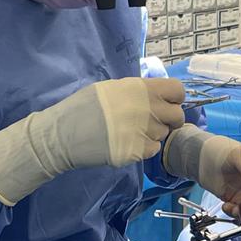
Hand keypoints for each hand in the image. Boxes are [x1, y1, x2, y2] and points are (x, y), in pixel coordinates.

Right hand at [0, 78, 185, 204]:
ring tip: (130, 132)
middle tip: (152, 122)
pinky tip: (126, 143)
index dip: (175, 98)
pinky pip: (152, 149)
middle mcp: (148, 108)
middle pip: (177, 116)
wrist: (63, 135)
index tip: (166, 103)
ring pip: (164, 134)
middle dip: (169, 120)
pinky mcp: (138, 152)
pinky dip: (144, 148)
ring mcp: (145, 131)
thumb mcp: (111, 88)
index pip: (178, 90)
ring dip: (153, 134)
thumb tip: (154, 95)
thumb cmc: (83, 107)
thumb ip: (137, 91)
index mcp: (141, 88)